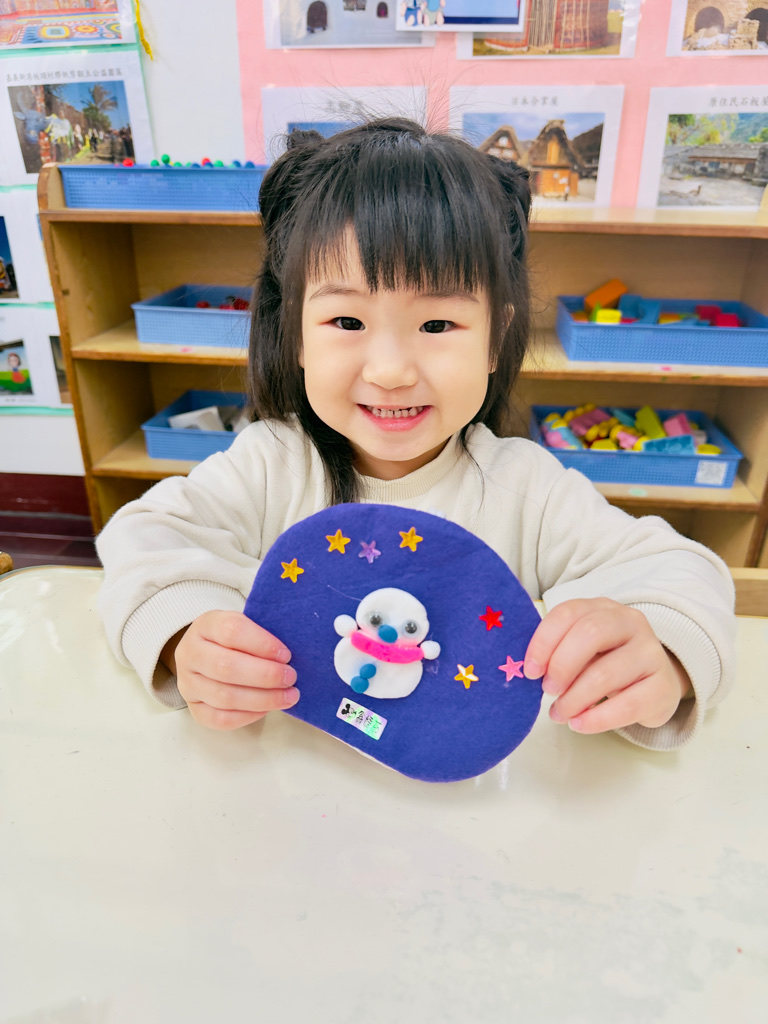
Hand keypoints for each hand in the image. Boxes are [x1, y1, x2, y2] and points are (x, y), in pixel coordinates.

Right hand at [163, 610, 298, 730]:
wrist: (204, 653)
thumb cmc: (235, 638)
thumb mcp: (245, 624)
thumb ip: (263, 632)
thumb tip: (291, 654)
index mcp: (205, 625)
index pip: (232, 631)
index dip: (262, 644)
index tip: (286, 654)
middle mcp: (190, 653)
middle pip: (226, 667)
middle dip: (265, 675)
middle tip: (290, 678)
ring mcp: (188, 683)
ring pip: (224, 696)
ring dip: (262, 699)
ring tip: (288, 696)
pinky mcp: (194, 708)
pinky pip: (220, 719)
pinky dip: (248, 716)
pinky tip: (267, 708)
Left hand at [523, 598, 690, 734]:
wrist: (655, 684)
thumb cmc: (608, 662)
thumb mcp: (584, 649)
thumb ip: (559, 651)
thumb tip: (531, 671)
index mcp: (603, 608)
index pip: (569, 613)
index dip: (544, 641)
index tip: (531, 671)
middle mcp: (631, 623)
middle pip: (590, 633)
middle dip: (561, 665)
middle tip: (547, 691)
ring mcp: (651, 653)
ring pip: (605, 673)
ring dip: (574, 699)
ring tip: (559, 714)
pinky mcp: (663, 687)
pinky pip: (627, 705)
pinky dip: (597, 719)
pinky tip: (579, 724)